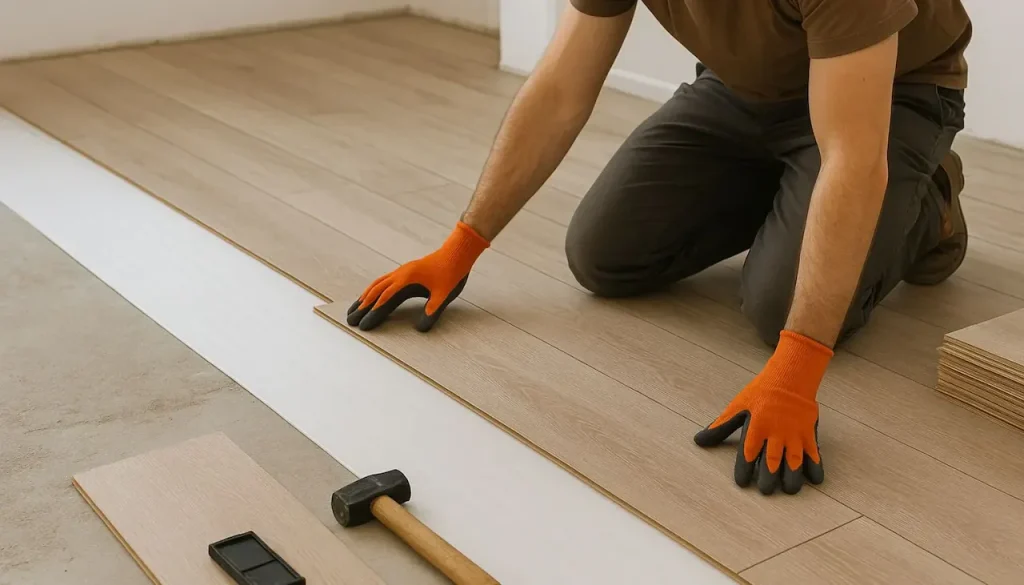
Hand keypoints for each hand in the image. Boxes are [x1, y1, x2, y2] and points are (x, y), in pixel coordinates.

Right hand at [347, 222, 488, 331]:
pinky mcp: (406, 271)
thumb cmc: (452, 272)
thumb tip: (420, 329)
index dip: (373, 313)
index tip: (364, 325)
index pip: (385, 298)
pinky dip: (375, 289)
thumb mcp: (444, 295)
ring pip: (378, 284)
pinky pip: (385, 280)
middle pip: (375, 291)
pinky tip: (373, 295)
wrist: (457, 252)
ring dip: (365, 296)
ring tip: (355, 308)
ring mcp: (402, 271)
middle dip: (362, 306)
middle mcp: (400, 274)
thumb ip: (432, 311)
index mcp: (407, 279)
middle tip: (350, 319)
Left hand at [694, 331, 832, 494]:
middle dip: (768, 478)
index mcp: (756, 427)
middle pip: (771, 461)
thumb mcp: (737, 407)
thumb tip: (699, 440)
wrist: (789, 377)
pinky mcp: (808, 432)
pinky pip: (812, 452)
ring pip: (793, 460)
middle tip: (765, 491)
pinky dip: (814, 466)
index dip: (744, 469)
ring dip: (791, 477)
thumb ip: (720, 427)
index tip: (741, 483)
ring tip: (789, 491)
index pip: (748, 453)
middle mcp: (775, 432)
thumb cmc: (760, 393)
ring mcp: (793, 433)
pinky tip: (815, 480)